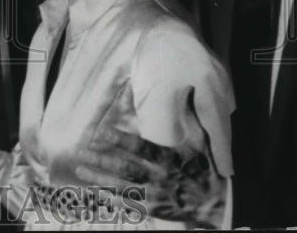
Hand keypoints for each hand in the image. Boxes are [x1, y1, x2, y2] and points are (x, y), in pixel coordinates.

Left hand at [73, 92, 225, 227]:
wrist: (216, 204)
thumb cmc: (205, 168)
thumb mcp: (200, 140)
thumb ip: (189, 115)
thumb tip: (187, 88)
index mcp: (168, 158)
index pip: (140, 148)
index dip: (120, 140)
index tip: (101, 133)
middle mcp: (159, 177)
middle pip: (126, 168)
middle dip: (102, 161)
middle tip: (81, 152)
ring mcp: (154, 195)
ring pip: (122, 186)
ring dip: (99, 178)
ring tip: (80, 169)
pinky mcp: (152, 208)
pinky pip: (127, 203)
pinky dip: (109, 197)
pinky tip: (93, 190)